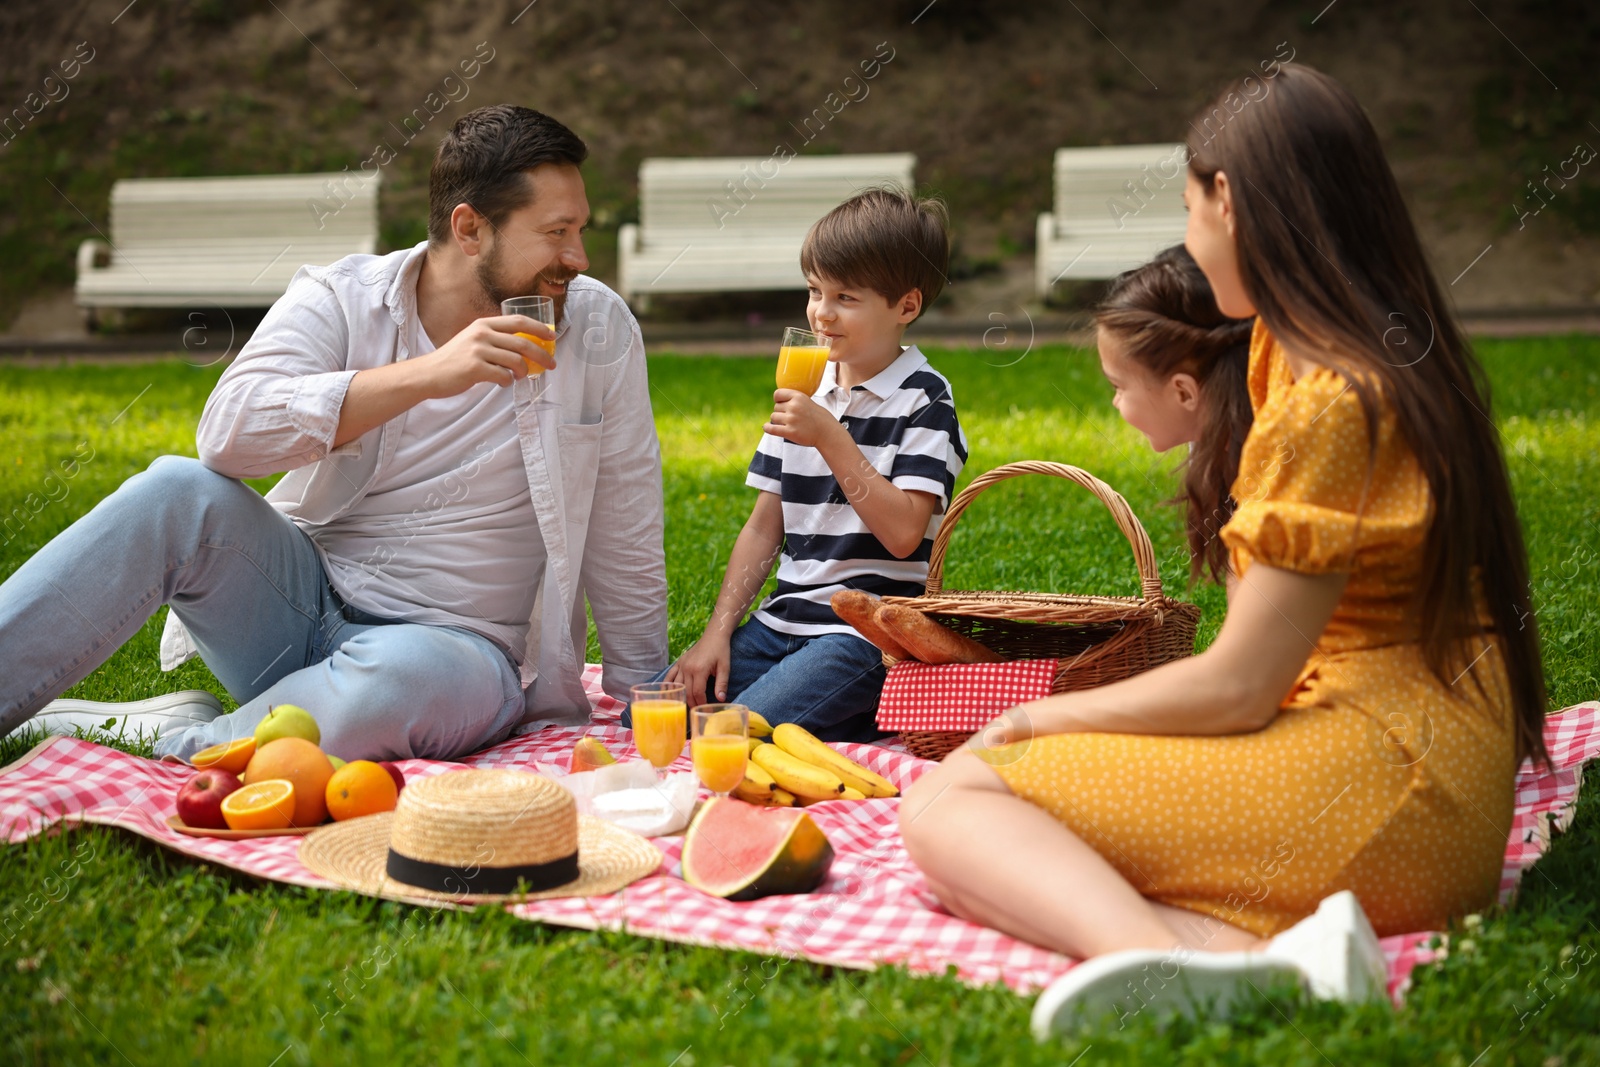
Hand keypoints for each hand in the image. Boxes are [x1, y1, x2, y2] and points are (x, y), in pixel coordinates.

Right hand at [418, 315, 555, 397]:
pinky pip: (504, 376)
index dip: (539, 328)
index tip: (552, 337)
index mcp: (484, 324)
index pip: (519, 321)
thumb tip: (524, 346)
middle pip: (523, 343)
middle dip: (542, 355)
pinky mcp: (475, 369)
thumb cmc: (454, 359)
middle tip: (551, 365)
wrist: (429, 373)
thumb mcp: (473, 339)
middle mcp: (482, 334)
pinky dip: (507, 382)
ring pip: (516, 362)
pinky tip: (502, 382)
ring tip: (518, 376)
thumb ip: (495, 339)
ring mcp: (478, 351)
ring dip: (523, 372)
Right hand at [665, 633, 731, 707]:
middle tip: (696, 711)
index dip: (701, 703)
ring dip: (682, 697)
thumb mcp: (725, 667)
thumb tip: (721, 699)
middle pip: (687, 691)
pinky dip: (668, 686)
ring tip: (686, 706)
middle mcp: (688, 668)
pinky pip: (670, 676)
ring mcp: (681, 665)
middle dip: (692, 703)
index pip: (698, 692)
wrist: (713, 636)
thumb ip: (722, 684)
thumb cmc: (721, 651)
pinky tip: (668, 694)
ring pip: (678, 686)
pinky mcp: (679, 662)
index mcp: (699, 669)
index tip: (706, 709)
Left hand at [764, 390, 841, 447]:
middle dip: (781, 412)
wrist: (827, 432)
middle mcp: (793, 407)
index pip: (777, 394)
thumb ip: (794, 400)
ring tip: (788, 424)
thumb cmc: (818, 417)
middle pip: (776, 407)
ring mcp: (791, 419)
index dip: (778, 400)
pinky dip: (767, 428)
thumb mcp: (807, 401)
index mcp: (798, 396)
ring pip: (773, 418)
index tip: (781, 403)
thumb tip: (777, 401)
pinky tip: (766, 427)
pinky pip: (771, 429)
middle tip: (791, 418)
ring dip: (778, 421)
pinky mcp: (789, 432)